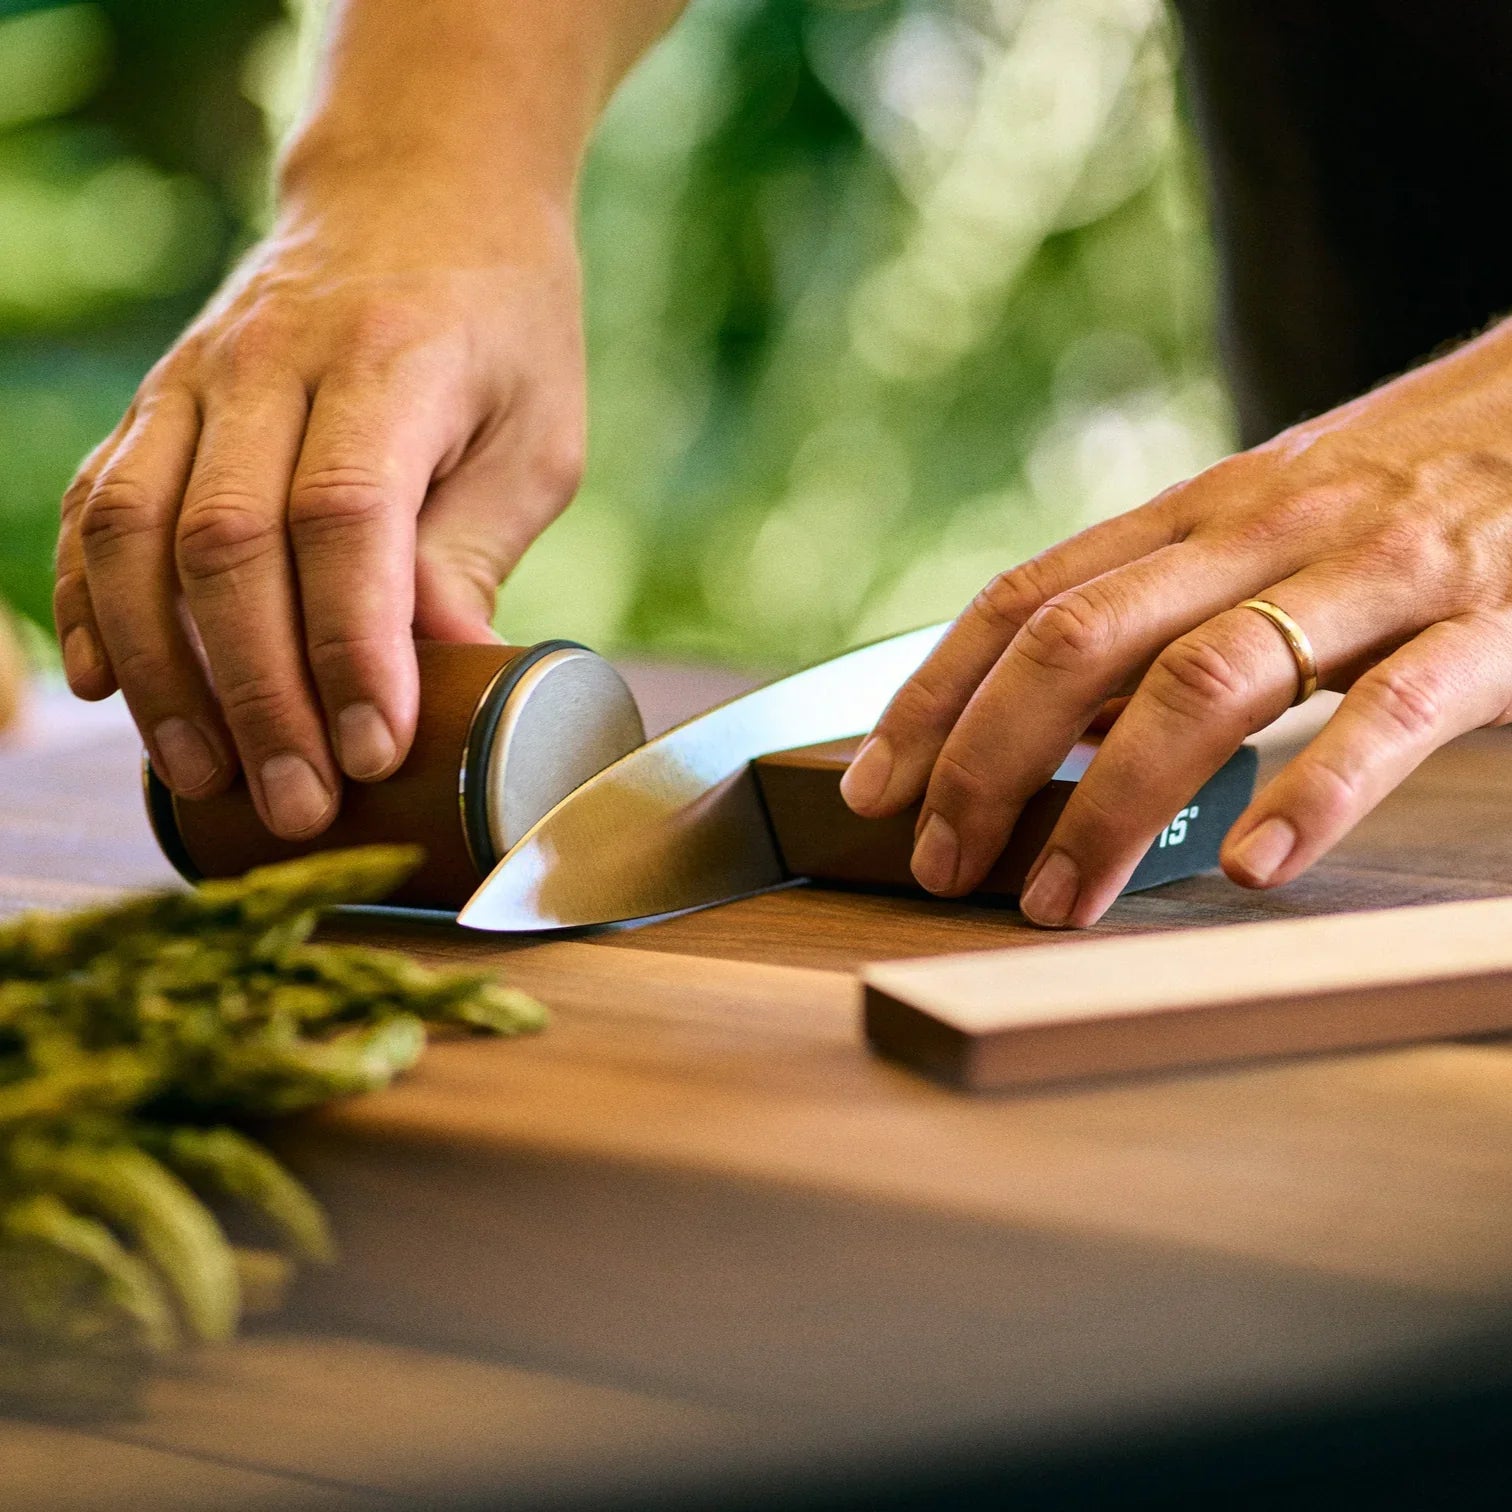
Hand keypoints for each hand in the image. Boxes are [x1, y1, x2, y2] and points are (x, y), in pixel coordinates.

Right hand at [53, 171, 584, 838]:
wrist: (420, 186)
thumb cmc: (502, 326)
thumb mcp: (534, 436)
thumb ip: (473, 548)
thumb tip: (437, 678)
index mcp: (390, 363)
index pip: (345, 519)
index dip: (351, 647)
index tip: (374, 750)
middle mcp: (270, 363)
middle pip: (229, 544)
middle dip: (258, 693)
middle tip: (298, 805)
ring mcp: (194, 378)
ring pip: (138, 533)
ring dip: (162, 672)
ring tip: (204, 777)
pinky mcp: (156, 403)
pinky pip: (98, 508)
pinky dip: (91, 605)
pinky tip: (106, 688)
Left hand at [841, 320, 1511, 925]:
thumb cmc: (1405, 489)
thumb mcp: (1262, 532)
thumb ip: (1164, 612)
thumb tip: (1060, 725)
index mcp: (1196, 514)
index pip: (1026, 597)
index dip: (933, 693)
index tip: (872, 786)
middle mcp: (1261, 531)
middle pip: (1082, 639)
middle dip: (988, 760)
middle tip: (943, 865)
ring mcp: (1375, 574)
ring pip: (1208, 679)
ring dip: (1113, 802)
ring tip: (1059, 899)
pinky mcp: (1494, 623)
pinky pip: (1396, 711)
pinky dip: (1318, 789)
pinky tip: (1252, 864)